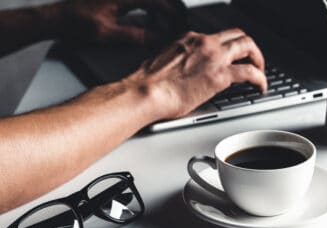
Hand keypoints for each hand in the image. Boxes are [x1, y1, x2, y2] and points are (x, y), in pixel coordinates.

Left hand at [58, 0, 186, 43]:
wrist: (58, 19)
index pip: (155, 1)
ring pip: (149, 1)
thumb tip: (156, 38)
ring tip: (169, 26)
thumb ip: (135, 35)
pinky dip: (150, 11)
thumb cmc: (76, 23)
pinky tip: (153, 22)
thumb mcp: (108, 33)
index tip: (180, 24)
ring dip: (160, 11)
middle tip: (179, 26)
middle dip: (169, 11)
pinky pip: (140, 3)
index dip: (171, 13)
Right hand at [125, 29, 267, 118]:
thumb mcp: (165, 61)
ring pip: (248, 46)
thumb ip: (180, 61)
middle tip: (253, 60)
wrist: (146, 92)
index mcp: (191, 39)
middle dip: (250, 48)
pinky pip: (250, 73)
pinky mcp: (220, 75)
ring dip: (259, 59)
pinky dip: (260, 79)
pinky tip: (261, 87)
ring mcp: (214, 57)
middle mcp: (205, 43)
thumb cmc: (150, 82)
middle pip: (238, 35)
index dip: (230, 46)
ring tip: (261, 72)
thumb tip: (185, 71)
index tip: (232, 56)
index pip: (218, 37)